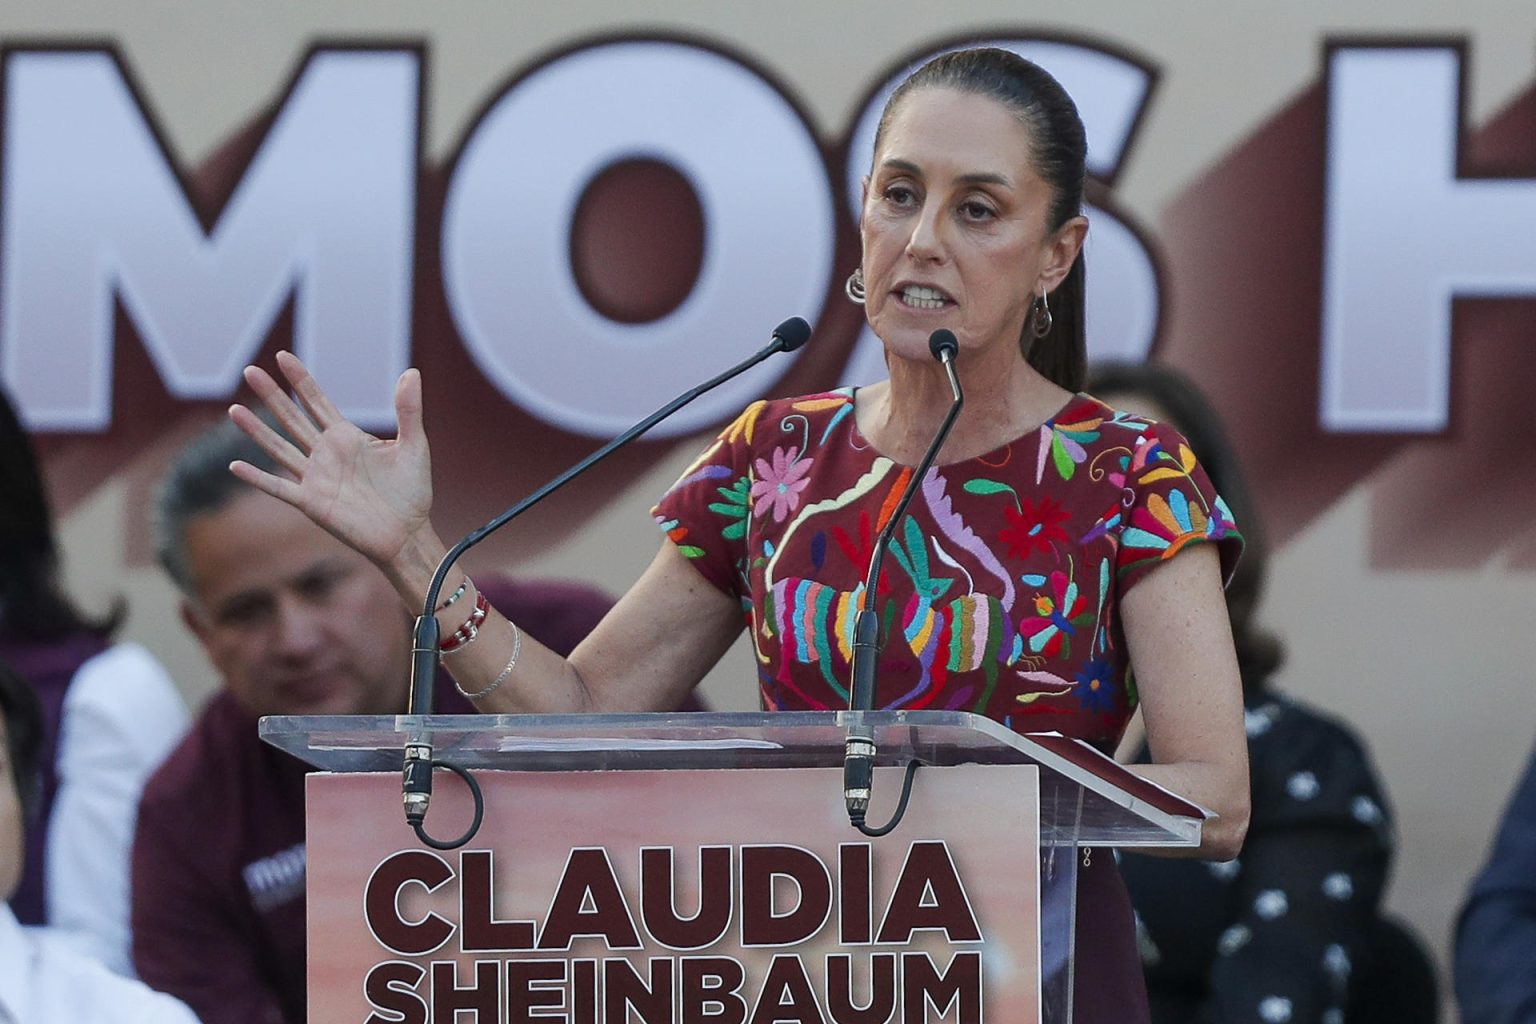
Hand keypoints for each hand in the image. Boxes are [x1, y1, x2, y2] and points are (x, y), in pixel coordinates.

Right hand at [228, 351, 435, 573]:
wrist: (407, 534)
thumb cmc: (412, 491)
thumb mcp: (414, 445)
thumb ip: (409, 410)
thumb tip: (412, 371)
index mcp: (348, 437)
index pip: (317, 402)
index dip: (301, 380)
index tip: (282, 357)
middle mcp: (327, 454)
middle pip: (292, 418)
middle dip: (272, 395)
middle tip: (250, 370)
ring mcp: (316, 478)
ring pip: (279, 448)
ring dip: (257, 430)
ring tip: (234, 409)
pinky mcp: (312, 503)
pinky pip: (279, 488)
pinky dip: (258, 478)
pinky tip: (236, 466)